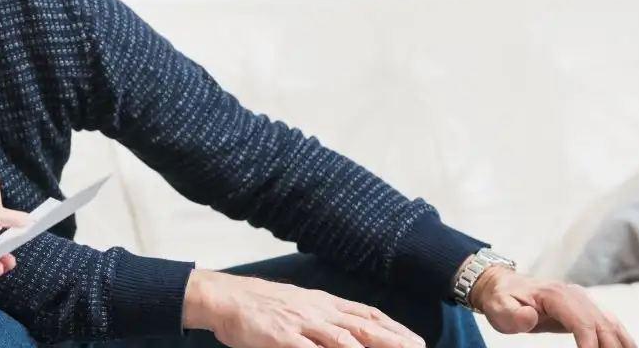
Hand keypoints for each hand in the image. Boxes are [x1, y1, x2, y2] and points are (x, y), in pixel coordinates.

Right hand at [183, 270, 424, 347]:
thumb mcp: (294, 305)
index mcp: (320, 302)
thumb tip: (342, 331)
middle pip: (364, 326)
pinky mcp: (284, 338)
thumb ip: (318, 318)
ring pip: (347, 339)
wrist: (223, 297)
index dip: (392, 327)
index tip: (416, 340)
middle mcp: (317, 310)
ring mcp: (302, 324)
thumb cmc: (256, 304)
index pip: (365, 314)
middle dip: (395, 340)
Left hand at [471, 266, 636, 347]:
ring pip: (611, 323)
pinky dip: (621, 338)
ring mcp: (583, 300)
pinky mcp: (586, 307)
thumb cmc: (502, 298)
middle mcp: (575, 295)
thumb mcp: (499, 308)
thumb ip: (513, 314)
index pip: (582, 322)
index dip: (591, 344)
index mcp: (555, 295)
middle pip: (602, 324)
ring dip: (622, 344)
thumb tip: (530, 316)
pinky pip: (610, 323)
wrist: (504, 285)